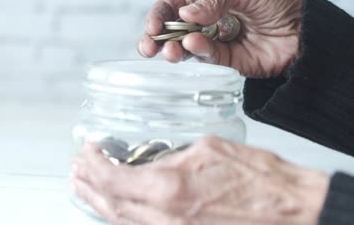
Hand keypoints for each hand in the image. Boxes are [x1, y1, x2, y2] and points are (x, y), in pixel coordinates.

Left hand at [72, 137, 327, 224]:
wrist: (290, 211)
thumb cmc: (258, 178)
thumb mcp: (207, 149)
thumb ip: (171, 157)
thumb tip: (151, 160)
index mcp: (168, 189)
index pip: (111, 178)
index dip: (92, 165)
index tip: (86, 152)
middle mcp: (163, 218)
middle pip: (108, 204)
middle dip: (87, 185)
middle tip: (75, 171)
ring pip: (120, 221)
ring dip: (97, 203)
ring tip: (83, 188)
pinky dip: (120, 218)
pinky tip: (114, 209)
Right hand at [138, 0, 302, 77]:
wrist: (302, 32)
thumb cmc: (275, 2)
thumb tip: (185, 14)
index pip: (172, 4)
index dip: (159, 14)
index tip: (154, 25)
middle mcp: (203, 20)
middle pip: (170, 29)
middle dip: (155, 37)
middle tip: (149, 45)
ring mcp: (211, 40)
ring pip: (181, 47)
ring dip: (171, 49)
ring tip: (170, 51)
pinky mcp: (222, 60)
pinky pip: (204, 56)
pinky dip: (197, 52)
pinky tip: (193, 46)